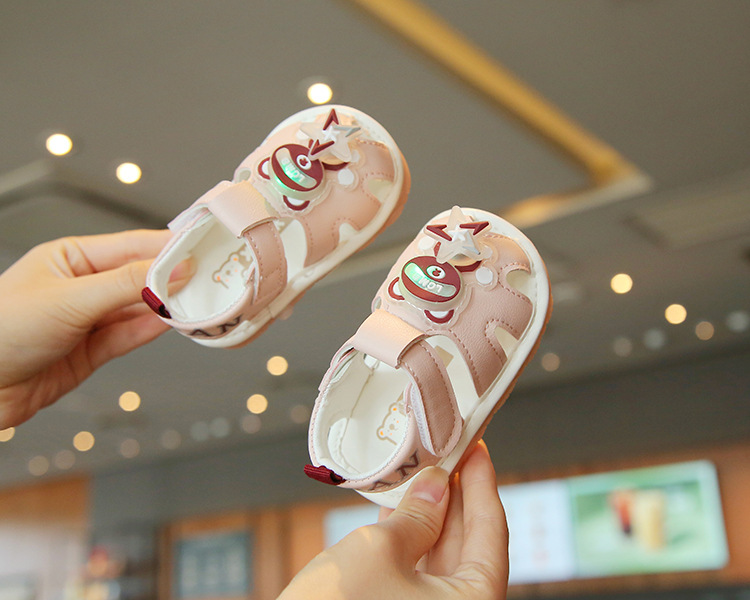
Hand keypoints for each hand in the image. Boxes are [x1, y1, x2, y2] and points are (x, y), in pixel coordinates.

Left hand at [0, 230, 186, 428]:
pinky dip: (153, 330)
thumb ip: (128, 285)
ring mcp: (88, 319)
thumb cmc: (0, 331)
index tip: (204, 248)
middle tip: (212, 277)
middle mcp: (82, 286)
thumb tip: (177, 269)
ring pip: (139, 309)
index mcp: (70, 258)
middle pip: (140, 277)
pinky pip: (130, 336)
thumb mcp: (70, 299)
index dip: (169, 247)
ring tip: (202, 302)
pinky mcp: (91, 352)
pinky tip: (176, 322)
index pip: (131, 246)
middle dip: (174, 278)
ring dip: (169, 307)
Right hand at [279, 442, 507, 599]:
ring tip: (420, 471)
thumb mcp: (380, 550)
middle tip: (445, 452)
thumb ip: (416, 514)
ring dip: (429, 512)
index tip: (476, 448)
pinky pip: (415, 571)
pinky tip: (397, 505)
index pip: (491, 532)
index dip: (483, 484)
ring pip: (439, 556)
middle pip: (467, 543)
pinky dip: (408, 537)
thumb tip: (437, 483)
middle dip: (455, 495)